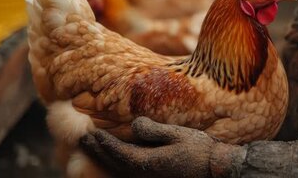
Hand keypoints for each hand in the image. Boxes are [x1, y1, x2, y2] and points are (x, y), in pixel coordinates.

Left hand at [80, 117, 245, 177]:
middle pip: (115, 164)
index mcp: (149, 162)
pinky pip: (129, 172)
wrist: (214, 168)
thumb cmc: (198, 149)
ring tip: (92, 147)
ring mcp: (149, 177)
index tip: (91, 133)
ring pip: (119, 170)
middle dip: (98, 152)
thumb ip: (154, 130)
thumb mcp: (178, 134)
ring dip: (104, 158)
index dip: (104, 144)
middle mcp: (145, 173)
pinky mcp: (154, 177)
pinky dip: (117, 164)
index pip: (119, 153)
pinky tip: (115, 158)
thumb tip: (134, 124)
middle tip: (83, 140)